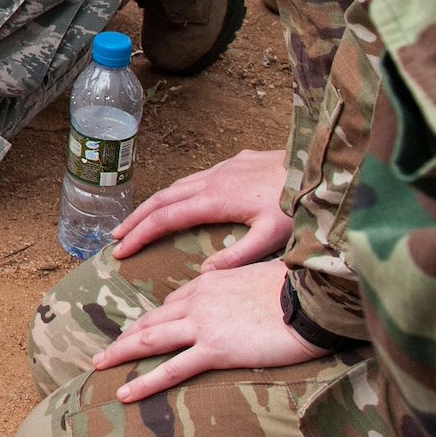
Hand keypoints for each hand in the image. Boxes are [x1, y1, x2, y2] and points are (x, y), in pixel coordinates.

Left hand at [93, 261, 326, 402]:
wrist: (310, 298)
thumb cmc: (295, 288)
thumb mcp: (258, 277)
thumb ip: (239, 286)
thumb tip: (242, 295)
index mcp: (209, 283)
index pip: (173, 302)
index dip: (155, 318)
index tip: (141, 329)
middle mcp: (198, 301)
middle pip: (152, 320)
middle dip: (126, 336)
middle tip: (105, 350)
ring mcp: (203, 325)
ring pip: (151, 340)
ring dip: (121, 353)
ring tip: (99, 365)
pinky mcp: (215, 349)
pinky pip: (172, 369)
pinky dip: (145, 382)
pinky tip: (126, 392)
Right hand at [111, 149, 292, 267]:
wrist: (318, 165)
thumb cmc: (298, 204)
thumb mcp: (273, 236)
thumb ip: (239, 256)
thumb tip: (204, 274)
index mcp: (214, 200)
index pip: (164, 219)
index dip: (139, 235)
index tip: (120, 251)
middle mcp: (210, 181)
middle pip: (161, 200)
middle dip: (135, 219)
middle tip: (117, 237)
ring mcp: (221, 168)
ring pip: (176, 186)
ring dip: (154, 205)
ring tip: (140, 221)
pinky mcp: (234, 162)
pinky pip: (195, 178)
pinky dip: (177, 192)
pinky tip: (182, 199)